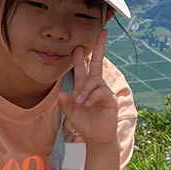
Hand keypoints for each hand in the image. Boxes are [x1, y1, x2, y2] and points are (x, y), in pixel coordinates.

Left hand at [57, 29, 117, 145]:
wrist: (96, 137)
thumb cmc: (84, 123)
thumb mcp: (70, 113)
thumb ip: (65, 104)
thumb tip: (60, 94)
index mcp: (84, 87)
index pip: (83, 68)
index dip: (81, 57)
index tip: (78, 45)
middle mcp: (95, 86)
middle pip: (99, 62)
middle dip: (100, 47)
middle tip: (103, 32)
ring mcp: (104, 91)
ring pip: (94, 80)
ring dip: (85, 89)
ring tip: (80, 101)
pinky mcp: (110, 99)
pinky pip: (100, 91)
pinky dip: (92, 96)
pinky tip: (87, 103)